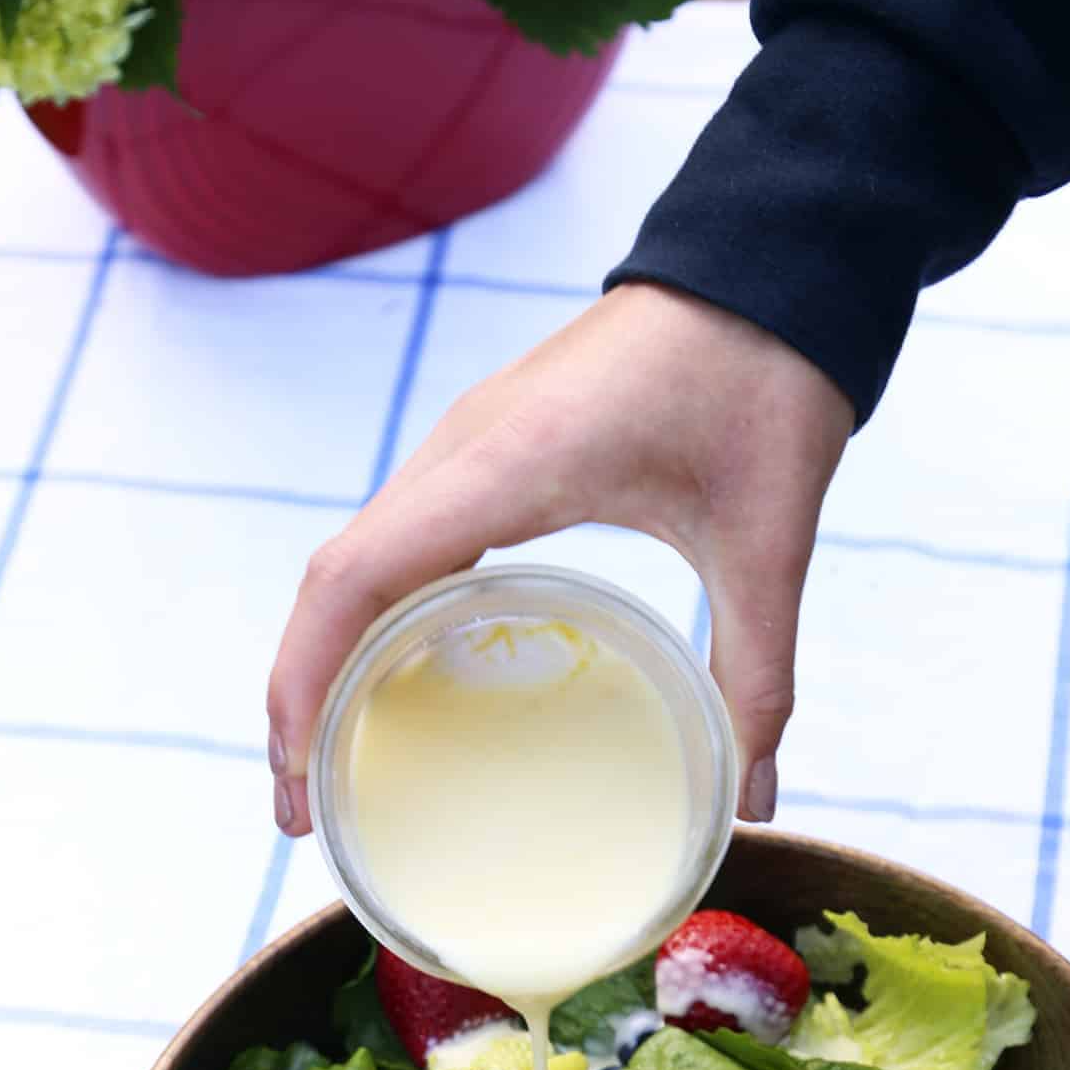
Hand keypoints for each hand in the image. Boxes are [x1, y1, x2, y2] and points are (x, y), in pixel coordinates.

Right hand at [267, 283, 853, 832]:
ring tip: (327, 761)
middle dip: (297, 695)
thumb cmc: (765, 379)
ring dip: (323, 656)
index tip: (302, 780)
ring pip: (354, 559)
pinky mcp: (487, 450)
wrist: (771, 260)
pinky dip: (370, 618)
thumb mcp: (768, 538)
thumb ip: (757, 671)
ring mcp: (465, 447)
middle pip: (331, 581)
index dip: (304, 682)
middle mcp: (460, 453)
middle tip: (305, 809)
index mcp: (506, 466)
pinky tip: (392, 682)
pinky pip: (397, 542)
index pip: (353, 578)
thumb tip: (753, 797)